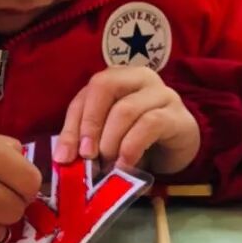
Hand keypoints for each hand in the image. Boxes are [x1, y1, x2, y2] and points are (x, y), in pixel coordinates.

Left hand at [53, 66, 200, 174]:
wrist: (178, 148)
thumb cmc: (138, 139)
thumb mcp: (109, 135)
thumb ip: (89, 138)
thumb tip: (64, 158)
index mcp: (119, 77)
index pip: (88, 92)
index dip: (73, 124)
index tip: (64, 157)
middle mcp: (139, 77)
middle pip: (105, 86)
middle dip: (90, 124)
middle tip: (87, 156)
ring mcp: (161, 93)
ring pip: (125, 109)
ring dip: (110, 142)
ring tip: (107, 166)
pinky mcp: (177, 115)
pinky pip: (149, 125)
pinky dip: (131, 148)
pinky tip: (125, 165)